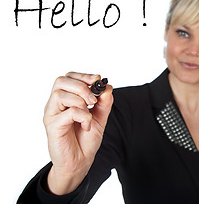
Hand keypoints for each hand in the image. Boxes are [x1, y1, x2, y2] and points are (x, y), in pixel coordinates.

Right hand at [43, 72, 112, 194]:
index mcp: (66, 99)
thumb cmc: (86, 139)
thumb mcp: (101, 117)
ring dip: (81, 101)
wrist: (81, 161)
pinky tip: (87, 126)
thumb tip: (107, 87)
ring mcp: (52, 114)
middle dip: (82, 86)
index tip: (97, 79)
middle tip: (94, 100)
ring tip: (90, 113)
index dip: (83, 75)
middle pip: (61, 81)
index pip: (69, 77)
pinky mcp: (52, 126)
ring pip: (60, 94)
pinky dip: (83, 116)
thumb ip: (104, 102)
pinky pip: (68, 112)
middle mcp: (56, 104)